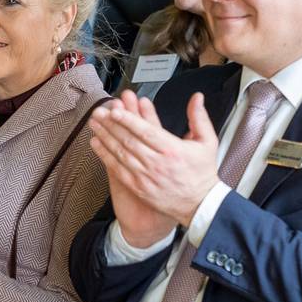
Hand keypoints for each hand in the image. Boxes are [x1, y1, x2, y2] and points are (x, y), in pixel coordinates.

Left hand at [89, 90, 219, 232]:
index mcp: (172, 150)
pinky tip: (96, 144)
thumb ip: (199, 118)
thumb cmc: (202, 172)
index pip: (146, 132)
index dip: (129, 120)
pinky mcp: (138, 187)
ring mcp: (145, 176)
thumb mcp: (207, 142)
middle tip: (98, 112)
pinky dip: (105, 156)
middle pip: (129, 141)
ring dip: (105, 137)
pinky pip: (117, 169)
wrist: (200, 204)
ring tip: (94, 124)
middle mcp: (157, 163)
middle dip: (111, 125)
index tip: (115, 110)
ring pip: (120, 153)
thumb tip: (197, 96)